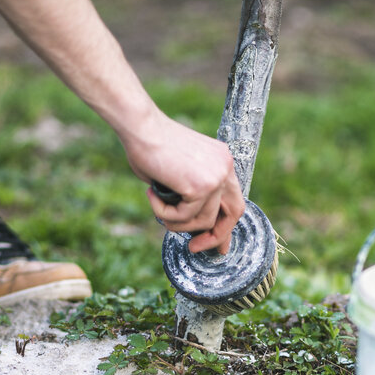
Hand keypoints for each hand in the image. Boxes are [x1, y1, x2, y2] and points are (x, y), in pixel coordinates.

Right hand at [121, 109, 244, 254]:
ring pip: (203, 221)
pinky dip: (164, 213)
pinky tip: (151, 195)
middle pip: (233, 214)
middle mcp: (225, 167)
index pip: (234, 200)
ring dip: (177, 223)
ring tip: (157, 207)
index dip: (226, 225)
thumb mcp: (180, 170)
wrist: (140, 126)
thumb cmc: (150, 144)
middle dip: (215, 236)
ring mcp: (215, 176)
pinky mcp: (200, 186)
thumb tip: (191, 225)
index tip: (218, 245)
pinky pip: (183, 217)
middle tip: (194, 248)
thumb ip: (191, 194)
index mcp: (223, 161)